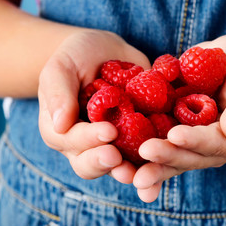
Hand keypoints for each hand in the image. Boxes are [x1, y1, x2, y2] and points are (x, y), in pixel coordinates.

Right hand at [38, 30, 150, 182]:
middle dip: (104, 163)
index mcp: (64, 130)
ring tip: (141, 172)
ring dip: (129, 171)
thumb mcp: (62, 68)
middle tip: (118, 158)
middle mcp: (88, 143)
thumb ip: (58, 93)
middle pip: (91, 164)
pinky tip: (166, 157)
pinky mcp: (138, 138)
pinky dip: (154, 160)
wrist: (107, 52)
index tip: (108, 131)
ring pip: (119, 165)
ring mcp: (114, 143)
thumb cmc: (78, 57)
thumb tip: (59, 125)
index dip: (89, 140)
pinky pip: (145, 153)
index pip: (72, 142)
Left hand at [133, 35, 225, 201]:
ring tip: (130, 173)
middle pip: (191, 157)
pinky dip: (145, 155)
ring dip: (153, 165)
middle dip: (168, 157)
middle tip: (145, 154)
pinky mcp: (179, 132)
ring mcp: (196, 143)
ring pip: (174, 157)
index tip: (175, 135)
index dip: (197, 141)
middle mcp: (216, 148)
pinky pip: (163, 144)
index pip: (217, 144)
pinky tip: (125, 162)